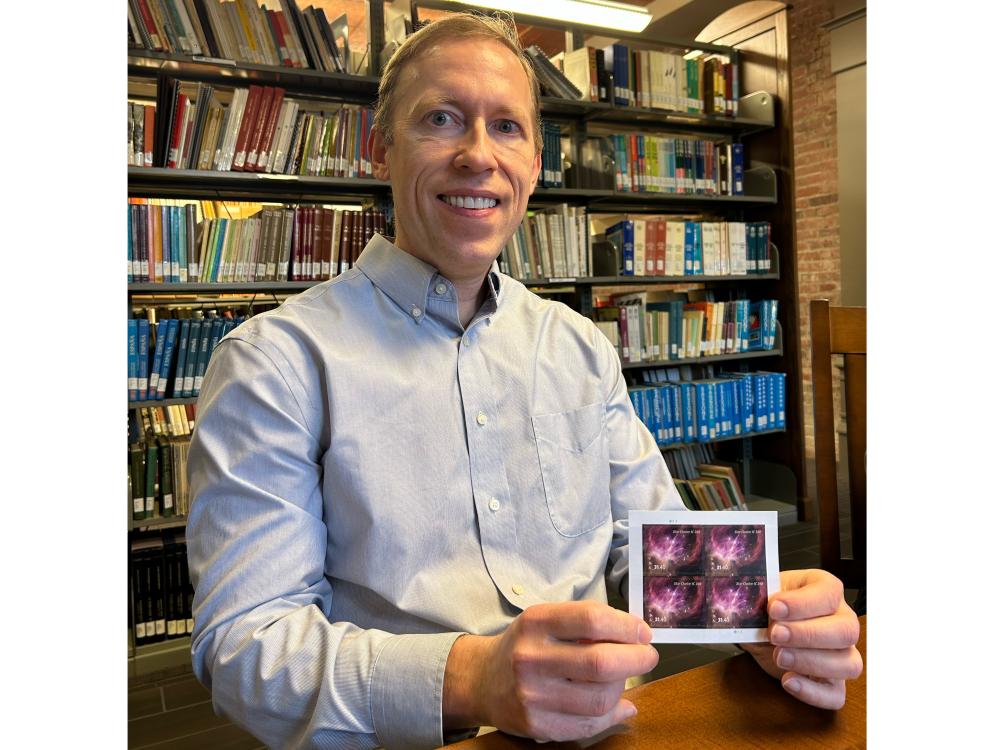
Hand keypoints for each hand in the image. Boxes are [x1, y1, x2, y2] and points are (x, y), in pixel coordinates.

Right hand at [443, 601, 658, 741]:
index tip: (643, 632)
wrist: (481, 680)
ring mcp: (532, 695)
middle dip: (637, 659)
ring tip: (622, 678)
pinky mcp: (537, 725)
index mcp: (535, 623)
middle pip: (600, 662)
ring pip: (600, 698)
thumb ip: (584, 622)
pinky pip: (589, 725)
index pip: (592, 620)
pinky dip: (613, 714)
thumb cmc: (525, 645)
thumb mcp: (545, 619)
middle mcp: (531, 658)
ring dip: (624, 687)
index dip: (626, 626)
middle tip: (648, 656)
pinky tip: (619, 704)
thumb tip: (636, 636)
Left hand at [740, 569, 862, 709]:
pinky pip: (835, 695)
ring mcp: (842, 653)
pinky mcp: (832, 682)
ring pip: (848, 664)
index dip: (803, 602)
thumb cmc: (768, 608)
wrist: (761, 629)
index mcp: (825, 589)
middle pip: (846, 631)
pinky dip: (812, 692)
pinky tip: (787, 681)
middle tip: (775, 635)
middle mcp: (842, 620)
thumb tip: (745, 606)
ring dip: (811, 662)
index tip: (774, 608)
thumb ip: (756, 600)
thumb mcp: (760, 597)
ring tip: (779, 656)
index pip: (829, 593)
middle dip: (808, 634)